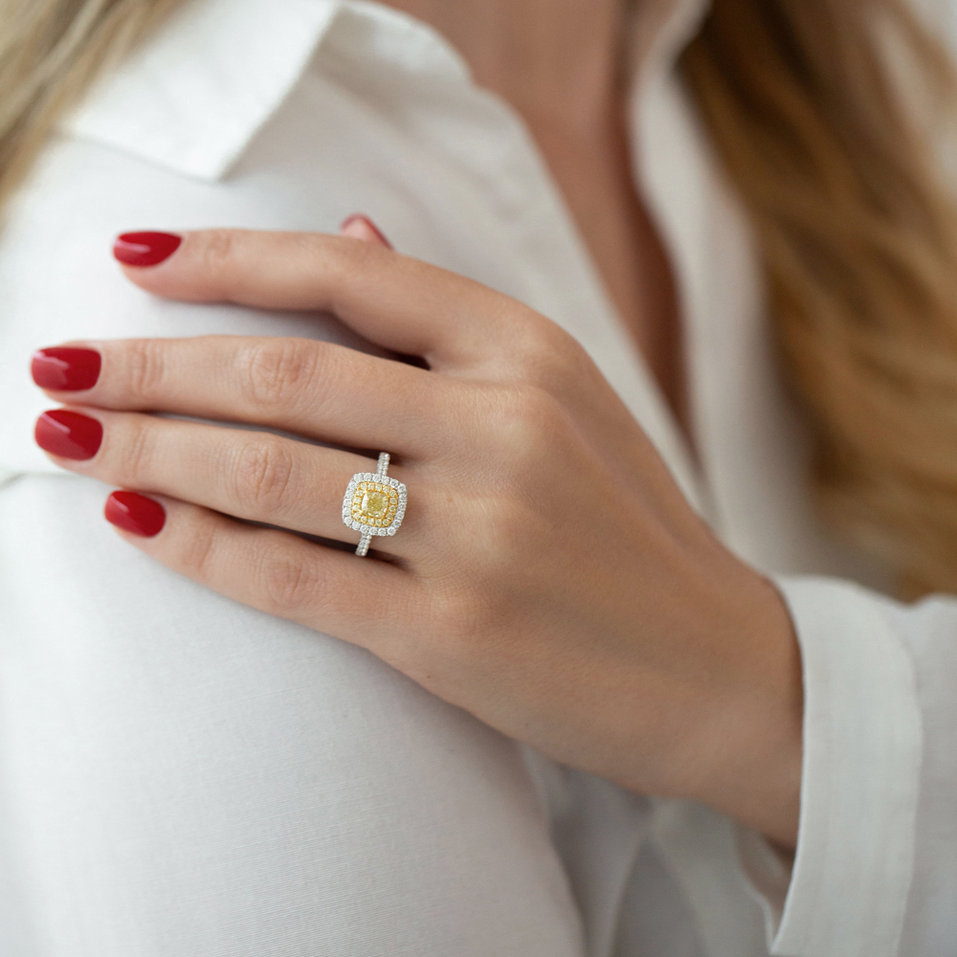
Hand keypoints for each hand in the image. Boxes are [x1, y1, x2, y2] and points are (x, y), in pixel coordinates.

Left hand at [31, 221, 802, 846]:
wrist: (715, 665)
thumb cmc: (630, 531)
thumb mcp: (570, 401)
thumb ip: (456, 326)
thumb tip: (355, 240)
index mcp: (532, 354)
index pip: (350, 277)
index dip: (229, 260)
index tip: (134, 262)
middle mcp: (505, 428)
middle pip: (286, 371)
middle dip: (152, 364)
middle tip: (57, 367)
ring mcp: (481, 533)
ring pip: (272, 471)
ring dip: (150, 450)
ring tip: (65, 438)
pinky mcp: (455, 634)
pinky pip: (295, 578)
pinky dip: (202, 548)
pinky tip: (137, 523)